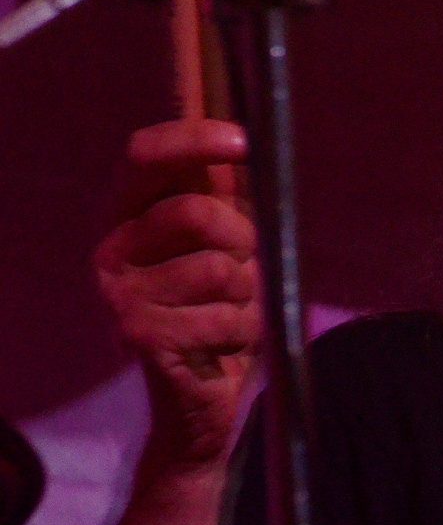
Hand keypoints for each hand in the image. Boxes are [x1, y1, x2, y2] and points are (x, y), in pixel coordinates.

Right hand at [93, 120, 259, 470]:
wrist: (202, 397)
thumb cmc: (221, 305)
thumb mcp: (229, 239)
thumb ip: (231, 188)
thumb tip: (246, 128)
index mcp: (131, 213)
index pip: (145, 154)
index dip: (194, 139)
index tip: (245, 142)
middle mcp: (113, 247)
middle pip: (196, 211)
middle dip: (243, 237)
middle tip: (245, 267)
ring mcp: (118, 293)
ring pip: (220, 267)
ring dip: (248, 293)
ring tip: (233, 310)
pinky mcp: (136, 335)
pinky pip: (223, 315)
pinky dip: (243, 329)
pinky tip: (224, 342)